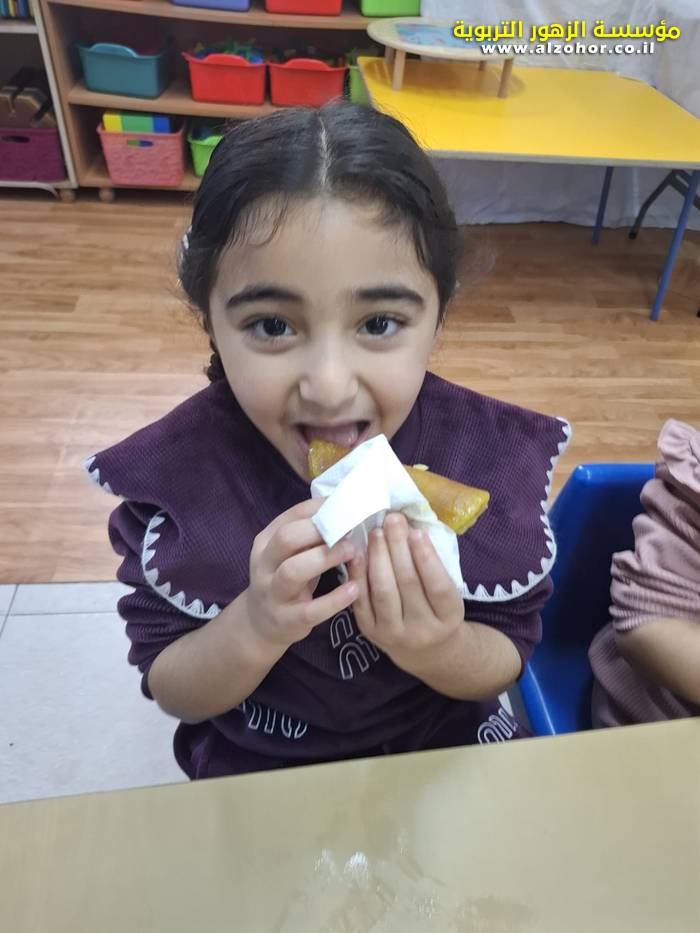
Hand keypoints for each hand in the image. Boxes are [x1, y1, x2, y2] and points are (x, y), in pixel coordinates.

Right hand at [247, 498, 356, 649]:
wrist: (261, 622)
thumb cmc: (285, 578)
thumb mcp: (290, 553)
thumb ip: (309, 534)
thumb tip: (344, 509)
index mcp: (266, 542)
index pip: (290, 517)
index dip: (318, 509)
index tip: (345, 505)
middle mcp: (264, 565)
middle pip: (286, 539)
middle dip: (318, 531)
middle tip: (349, 530)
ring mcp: (273, 594)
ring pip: (292, 571)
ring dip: (324, 558)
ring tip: (352, 552)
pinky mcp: (287, 619)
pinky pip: (311, 610)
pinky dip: (334, 600)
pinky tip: (354, 589)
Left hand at [347, 512, 464, 672]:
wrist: (425, 648)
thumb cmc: (437, 607)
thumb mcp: (447, 592)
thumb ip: (433, 565)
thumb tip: (409, 526)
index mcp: (449, 617)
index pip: (438, 586)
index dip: (426, 558)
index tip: (416, 531)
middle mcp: (422, 630)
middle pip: (408, 584)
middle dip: (398, 548)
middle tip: (392, 520)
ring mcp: (394, 633)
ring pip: (383, 592)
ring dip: (378, 558)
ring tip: (376, 532)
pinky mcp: (370, 632)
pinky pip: (362, 600)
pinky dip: (358, 575)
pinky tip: (356, 554)